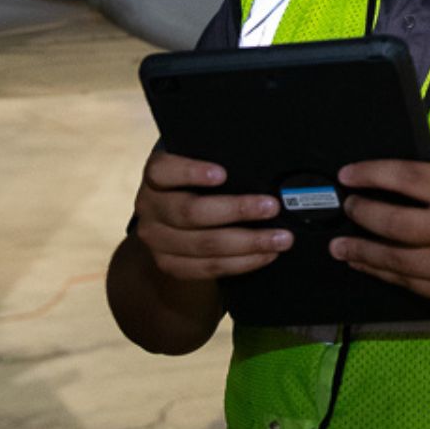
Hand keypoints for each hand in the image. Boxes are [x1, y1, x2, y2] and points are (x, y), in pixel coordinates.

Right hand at [132, 151, 292, 279]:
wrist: (170, 216)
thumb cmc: (195, 181)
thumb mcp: (199, 163)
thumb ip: (217, 160)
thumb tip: (261, 169)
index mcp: (155, 176)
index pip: (163, 171)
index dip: (191, 172)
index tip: (223, 174)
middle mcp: (149, 207)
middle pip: (190, 211)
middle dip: (237, 210)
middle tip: (272, 207)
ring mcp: (155, 239)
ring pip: (203, 245)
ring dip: (248, 243)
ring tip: (280, 239)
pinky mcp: (168, 264)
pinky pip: (207, 268)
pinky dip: (241, 263)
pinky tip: (264, 255)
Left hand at [329, 160, 429, 310]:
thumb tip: (381, 187)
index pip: (409, 179)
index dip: (373, 175)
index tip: (347, 175)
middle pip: (396, 225)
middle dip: (363, 215)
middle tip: (347, 208)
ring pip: (395, 262)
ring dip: (361, 252)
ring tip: (339, 246)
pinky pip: (406, 283)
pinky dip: (380, 273)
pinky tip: (363, 264)